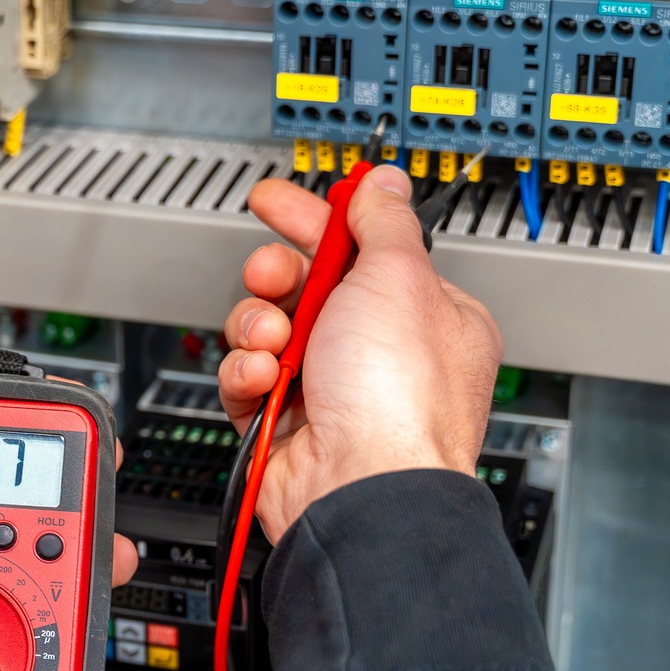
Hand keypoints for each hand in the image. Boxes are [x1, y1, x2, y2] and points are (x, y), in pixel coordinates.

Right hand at [219, 166, 502, 540]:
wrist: (359, 485)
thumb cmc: (397, 398)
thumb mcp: (399, 276)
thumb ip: (383, 222)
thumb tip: (381, 185)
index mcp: (422, 315)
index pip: (363, 250)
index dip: (317, 220)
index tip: (278, 202)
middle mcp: (378, 354)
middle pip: (306, 287)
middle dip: (278, 277)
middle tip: (271, 274)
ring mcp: (329, 389)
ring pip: (268, 330)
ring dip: (259, 326)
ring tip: (274, 342)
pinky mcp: (283, 423)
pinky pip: (247, 379)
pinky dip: (248, 374)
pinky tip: (263, 379)